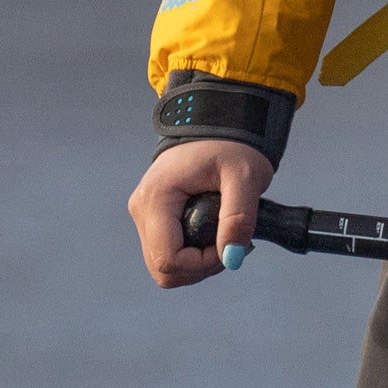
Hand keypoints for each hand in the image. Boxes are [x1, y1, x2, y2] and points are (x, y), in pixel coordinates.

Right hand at [127, 138, 273, 288]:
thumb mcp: (245, 176)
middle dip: (199, 267)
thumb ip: (239, 217)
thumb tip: (232, 259)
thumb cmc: (233, 143)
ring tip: (225, 234)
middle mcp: (142, 208)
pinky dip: (192, 253)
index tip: (231, 245)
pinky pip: (168, 250)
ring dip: (197, 262)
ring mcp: (145, 212)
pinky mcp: (154, 215)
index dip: (201, 265)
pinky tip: (214, 232)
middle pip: (162, 268)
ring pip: (163, 264)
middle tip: (231, 243)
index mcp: (156, 198)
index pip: (167, 259)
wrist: (221, 119)